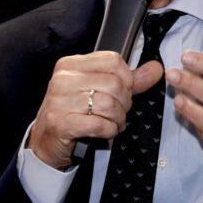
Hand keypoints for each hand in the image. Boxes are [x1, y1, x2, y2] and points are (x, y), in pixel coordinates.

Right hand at [27, 51, 162, 169]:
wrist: (46, 141)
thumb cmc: (74, 112)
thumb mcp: (98, 90)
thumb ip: (129, 79)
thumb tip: (156, 68)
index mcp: (71, 64)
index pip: (113, 61)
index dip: (127, 78)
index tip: (124, 91)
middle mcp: (63, 79)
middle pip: (114, 84)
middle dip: (125, 102)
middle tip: (119, 111)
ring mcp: (59, 101)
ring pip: (109, 105)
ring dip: (118, 118)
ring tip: (113, 122)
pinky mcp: (60, 123)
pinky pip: (100, 124)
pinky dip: (109, 130)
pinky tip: (105, 131)